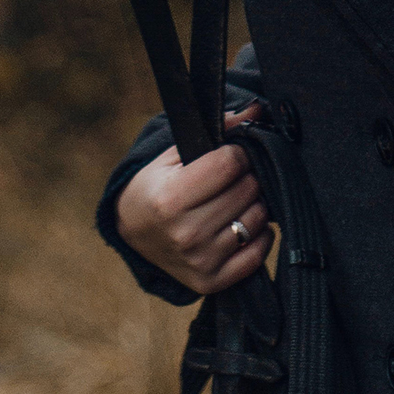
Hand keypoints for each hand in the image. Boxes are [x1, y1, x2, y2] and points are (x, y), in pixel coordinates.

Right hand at [115, 108, 271, 294]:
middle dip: (247, 176)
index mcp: (170, 199)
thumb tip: (256, 110)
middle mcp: (185, 234)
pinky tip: (245, 221)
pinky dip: (260, 235)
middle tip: (236, 176)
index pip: (230, 165)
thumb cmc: (156, 187)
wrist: (133, 234)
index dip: (237, 153)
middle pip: (246, 190)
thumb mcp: (173, 156)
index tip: (232, 153)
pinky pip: (257, 255)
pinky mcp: (211, 282)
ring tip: (238, 198)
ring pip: (256, 219)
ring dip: (255, 203)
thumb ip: (215, 132)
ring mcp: (200, 261)